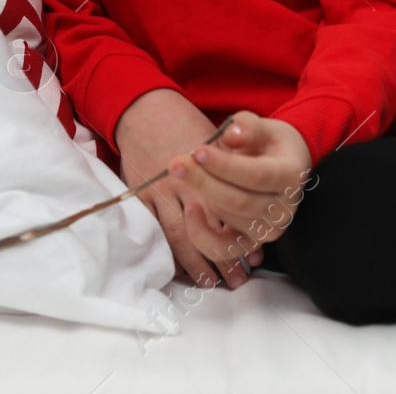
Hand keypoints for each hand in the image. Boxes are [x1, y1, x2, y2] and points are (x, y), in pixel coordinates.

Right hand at [113, 89, 262, 289]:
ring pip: (179, 235)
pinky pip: (156, 230)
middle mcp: (183, 184)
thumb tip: (251, 205)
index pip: (229, 210)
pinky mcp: (141, 196)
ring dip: (195, 262)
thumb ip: (240, 162)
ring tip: (210, 282)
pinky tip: (182, 268)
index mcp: (207, 170)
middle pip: (205, 229)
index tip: (254, 260)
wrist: (148, 111)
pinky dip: (169, 251)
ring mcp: (159, 192)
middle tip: (236, 281)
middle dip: (222, 258)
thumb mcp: (221, 137)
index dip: (242, 235)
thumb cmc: (189, 127)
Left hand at [168, 111, 312, 263]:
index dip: (225, 166)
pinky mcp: (251, 243)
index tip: (198, 151)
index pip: (256, 176)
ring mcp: (269, 230)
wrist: (282, 165)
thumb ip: (248, 126)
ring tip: (182, 173)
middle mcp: (284, 209)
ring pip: (228, 220)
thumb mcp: (263, 126)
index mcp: (290, 176)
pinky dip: (201, 234)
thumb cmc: (269, 144)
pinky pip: (223, 248)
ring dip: (201, 198)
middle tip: (177, 163)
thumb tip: (230, 135)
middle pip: (238, 201)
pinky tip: (189, 209)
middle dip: (203, 182)